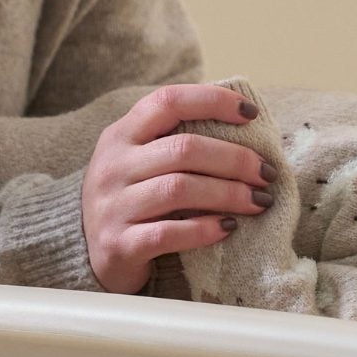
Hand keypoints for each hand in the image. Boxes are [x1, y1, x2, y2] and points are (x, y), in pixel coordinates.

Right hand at [80, 84, 276, 294]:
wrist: (90, 255)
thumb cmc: (133, 200)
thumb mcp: (142, 161)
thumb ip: (178, 141)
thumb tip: (246, 127)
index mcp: (121, 135)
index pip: (168, 101)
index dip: (213, 101)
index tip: (251, 113)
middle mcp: (112, 166)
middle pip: (184, 149)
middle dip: (235, 159)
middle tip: (267, 174)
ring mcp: (112, 206)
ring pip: (179, 189)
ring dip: (229, 194)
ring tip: (258, 201)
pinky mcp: (118, 245)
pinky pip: (168, 232)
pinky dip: (204, 229)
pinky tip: (228, 228)